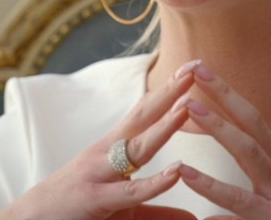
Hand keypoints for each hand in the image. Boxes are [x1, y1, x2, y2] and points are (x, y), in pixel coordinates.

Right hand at [0, 60, 202, 219]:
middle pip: (141, 117)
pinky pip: (129, 191)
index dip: (167, 91)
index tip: (192, 68)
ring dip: (164, 126)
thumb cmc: (75, 211)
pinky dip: (154, 182)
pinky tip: (177, 172)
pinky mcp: (94, 200)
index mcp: (112, 149)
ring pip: (137, 148)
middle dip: (169, 92)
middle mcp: (105, 153)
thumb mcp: (121, 209)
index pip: (143, 113)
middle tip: (195, 66)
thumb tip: (192, 218)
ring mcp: (98, 174)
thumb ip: (156, 210)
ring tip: (188, 105)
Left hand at [177, 64, 270, 219]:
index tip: (203, 69)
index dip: (228, 94)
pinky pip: (242, 210)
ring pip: (250, 157)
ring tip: (191, 110)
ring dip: (220, 131)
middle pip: (250, 126)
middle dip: (223, 98)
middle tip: (195, 72)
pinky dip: (217, 200)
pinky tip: (193, 193)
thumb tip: (220, 165)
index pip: (251, 119)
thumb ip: (253, 172)